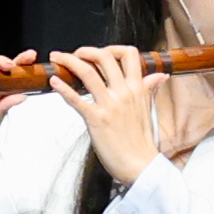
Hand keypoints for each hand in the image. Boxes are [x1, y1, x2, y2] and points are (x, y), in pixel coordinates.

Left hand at [62, 42, 213, 188]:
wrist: (140, 165)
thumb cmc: (142, 141)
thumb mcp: (148, 110)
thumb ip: (149, 89)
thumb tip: (160, 75)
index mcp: (137, 88)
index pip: (129, 54)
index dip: (112, 48)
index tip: (100, 53)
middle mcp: (124, 92)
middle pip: (104, 57)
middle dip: (84, 51)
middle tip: (73, 55)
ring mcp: (110, 105)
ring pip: (88, 72)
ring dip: (69, 61)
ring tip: (57, 59)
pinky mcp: (97, 120)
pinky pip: (76, 99)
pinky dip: (62, 89)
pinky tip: (53, 83)